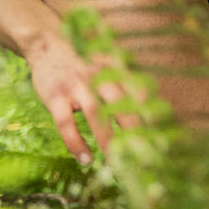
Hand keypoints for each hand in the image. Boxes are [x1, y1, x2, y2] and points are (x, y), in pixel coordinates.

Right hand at [23, 33, 142, 163]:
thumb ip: (126, 81)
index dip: (150, 115)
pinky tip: (85, 158)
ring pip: (96, 115)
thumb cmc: (83, 63)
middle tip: (144, 154)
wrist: (47, 46)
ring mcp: (76, 86)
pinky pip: (66, 123)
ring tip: (116, 162)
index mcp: (115, 71)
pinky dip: (76, 143)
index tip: (162, 137)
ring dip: (107, 139)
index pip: (138, 95)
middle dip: (134, 130)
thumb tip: (149, 103)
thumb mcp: (107, 66)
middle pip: (121, 104)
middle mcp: (98, 76)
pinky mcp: (55, 96)